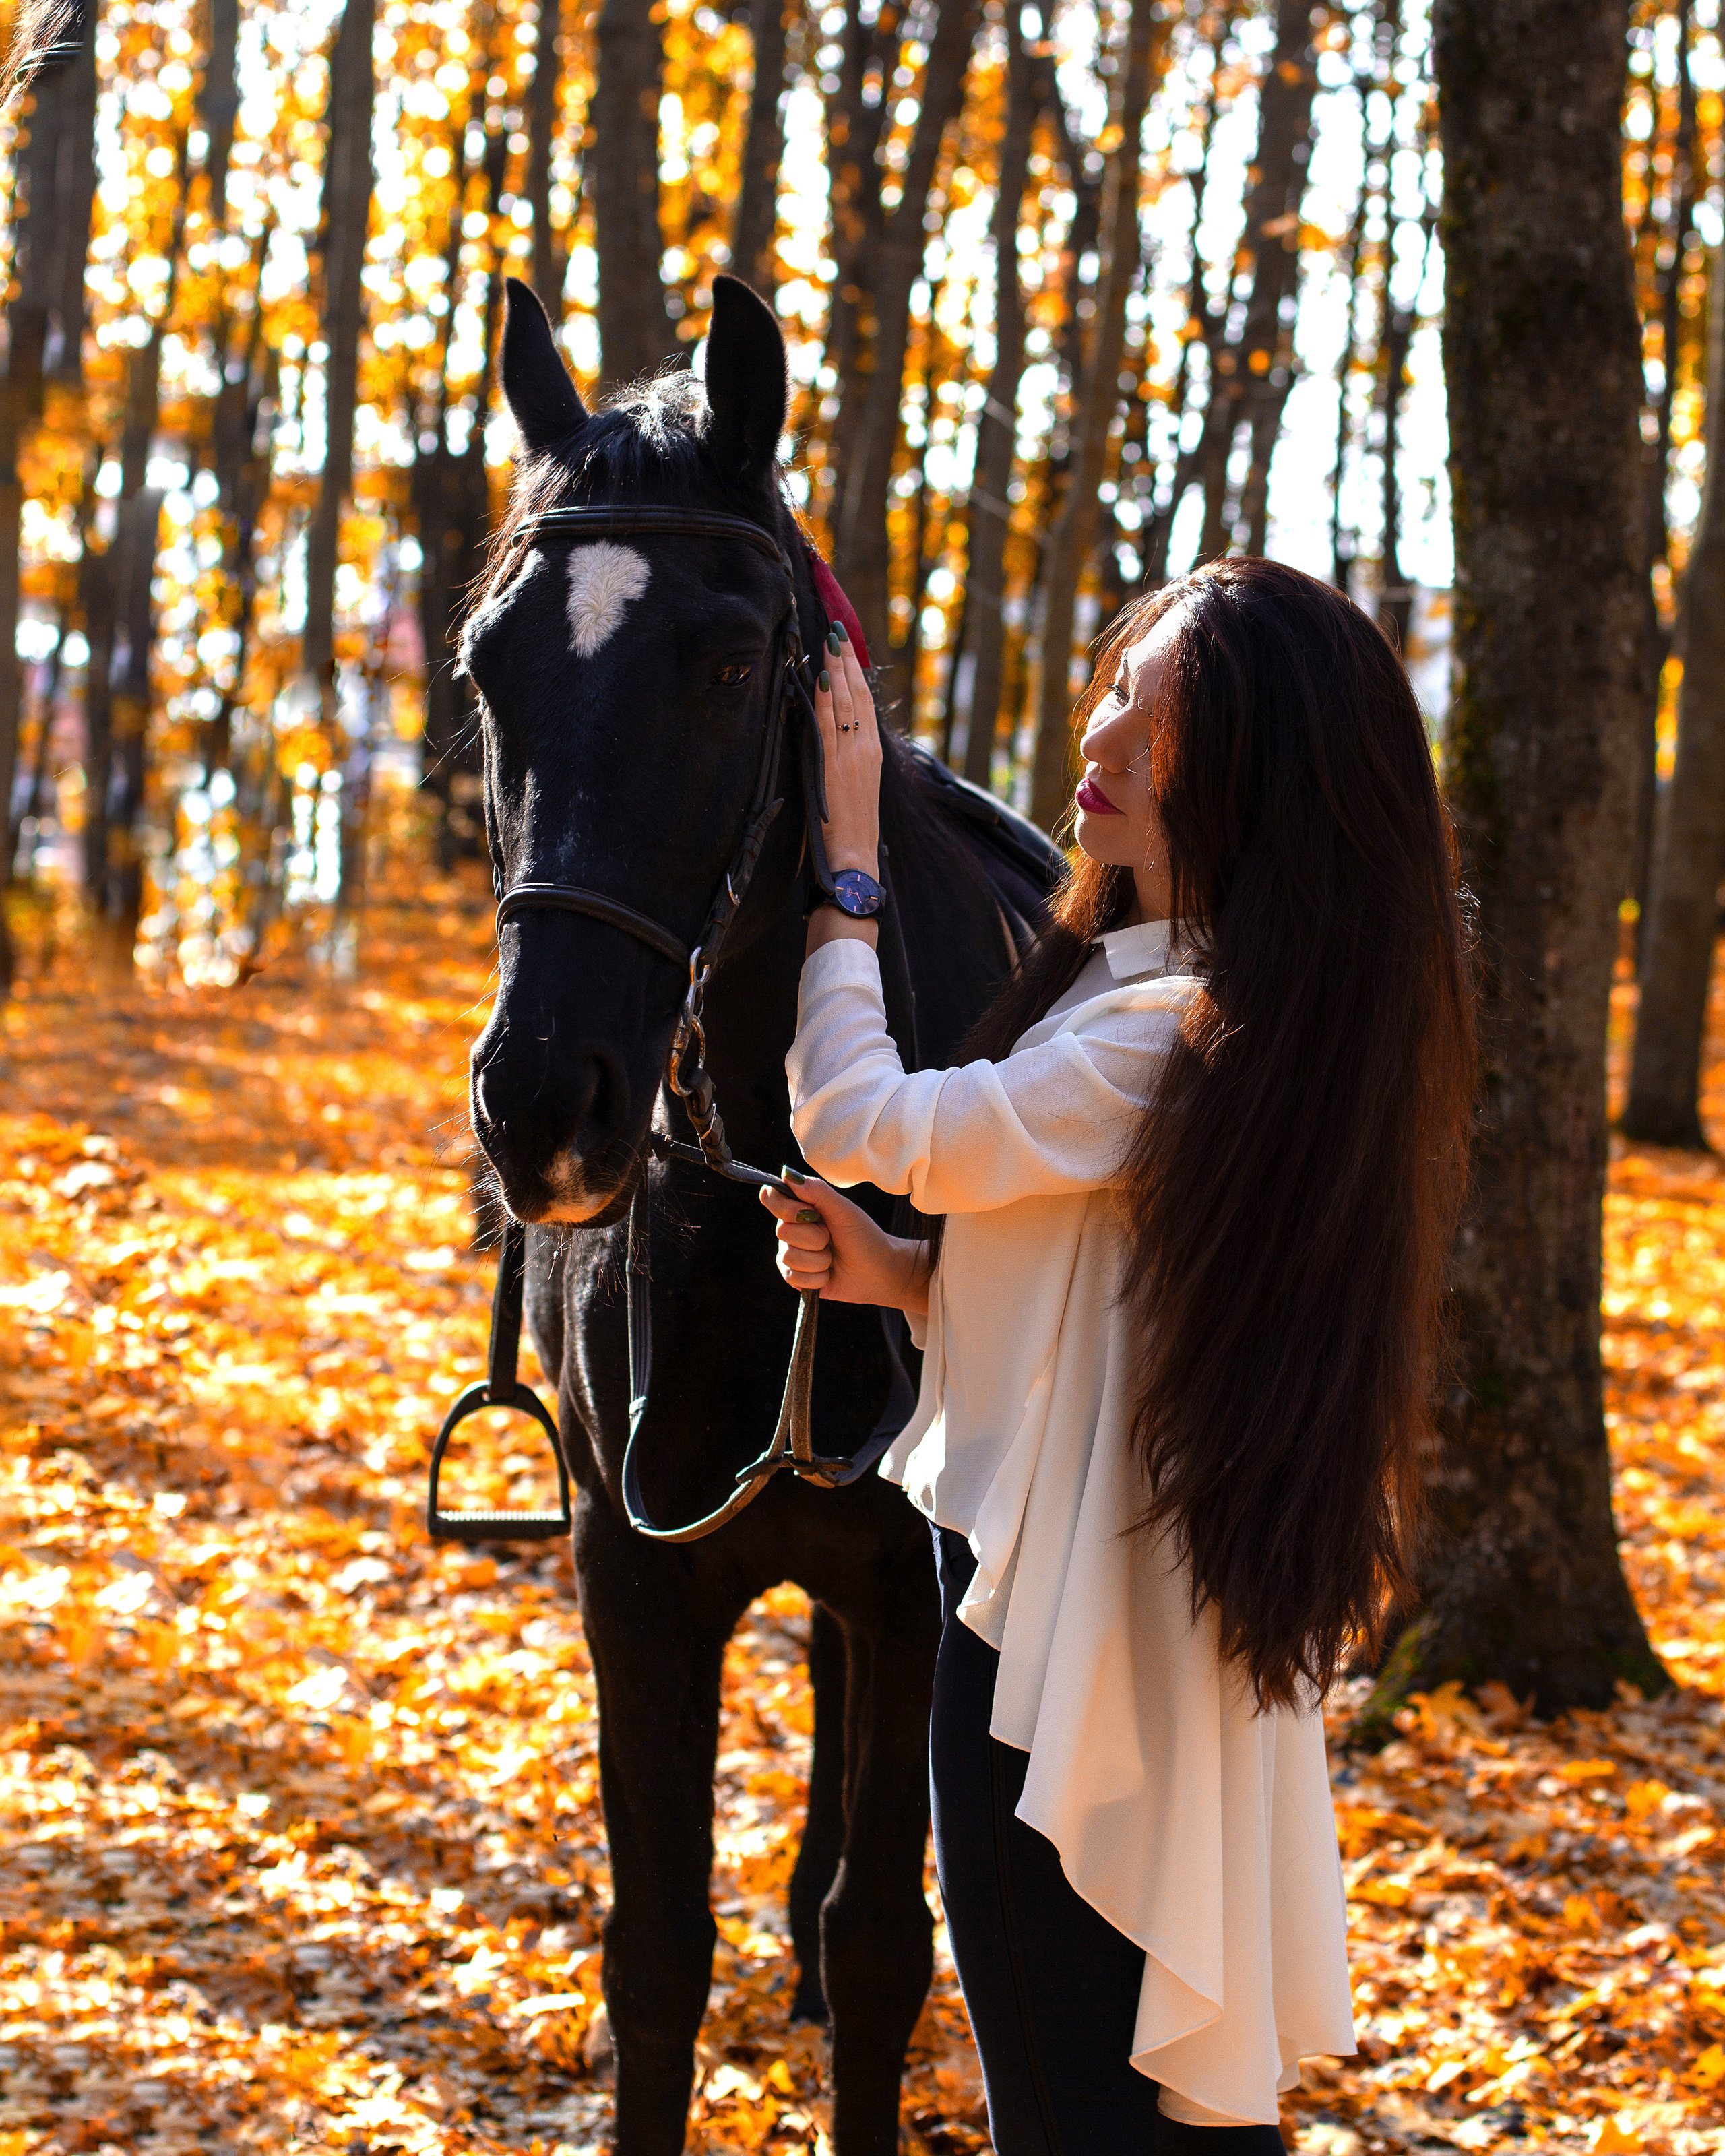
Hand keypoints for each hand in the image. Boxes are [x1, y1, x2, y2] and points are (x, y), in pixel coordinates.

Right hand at [759, 1171, 929, 1316]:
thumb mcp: (843, 1210)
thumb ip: (816, 1191)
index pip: (771, 1198)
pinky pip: (793, 1278)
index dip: (785, 1207)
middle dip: (815, 1237)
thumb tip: (787, 1174)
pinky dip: (817, 1278)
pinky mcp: (796, 1278)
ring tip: (833, 1258)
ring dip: (819, 1260)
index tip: (810, 1213)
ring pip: (789, 1257)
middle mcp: (791, 1230)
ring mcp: (792, 1255)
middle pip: (782, 1231)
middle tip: (831, 1238)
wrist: (879, 1271)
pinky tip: (829, 1274)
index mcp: (800, 1208)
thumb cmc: (864, 1236)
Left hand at [813, 625, 880, 877]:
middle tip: (837, 630)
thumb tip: (836, 737)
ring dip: (837, 669)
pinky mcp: (834, 766)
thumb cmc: (851, 828)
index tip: (847, 647)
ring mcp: (851, 756)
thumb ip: (848, 759)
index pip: (865, 703)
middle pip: (858, 695)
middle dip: (848, 661)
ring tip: (831, 641)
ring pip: (846, 704)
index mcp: (872, 753)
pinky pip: (829, 726)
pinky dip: (827, 701)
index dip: (856, 673)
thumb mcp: (855, 787)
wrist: (854, 856)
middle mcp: (865, 749)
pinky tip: (822, 678)